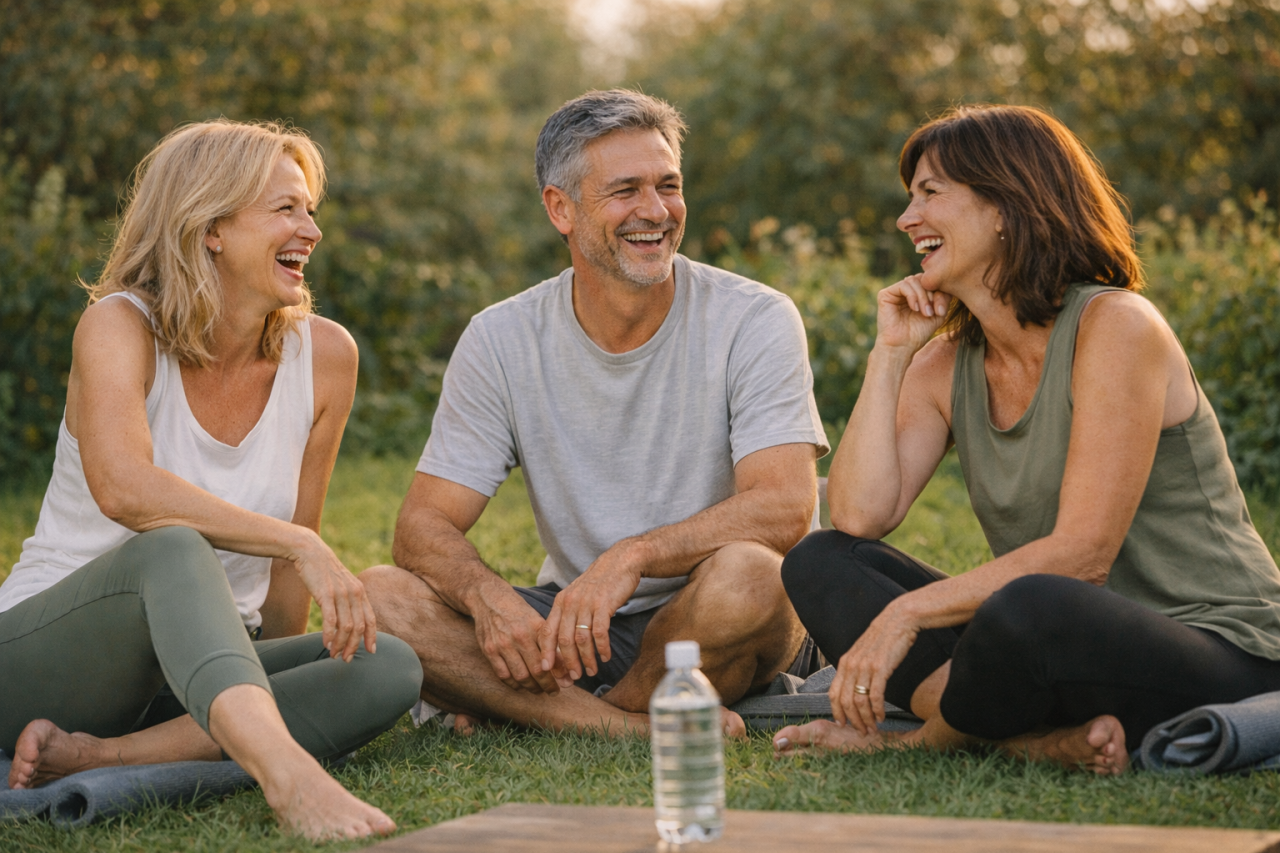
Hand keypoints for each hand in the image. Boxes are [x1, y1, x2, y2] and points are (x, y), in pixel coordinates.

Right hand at [290, 531, 376, 661]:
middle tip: (345, 659)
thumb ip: (349, 601)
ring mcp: (341, 594)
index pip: (371, 619)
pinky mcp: (326, 594)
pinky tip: (325, 644)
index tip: (371, 651)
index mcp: (361, 592)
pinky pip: (330, 620)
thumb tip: (349, 623)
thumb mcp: (343, 585)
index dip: (372, 637)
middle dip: (353, 647)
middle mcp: (355, 593)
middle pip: (359, 627)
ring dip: (339, 644)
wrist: (311, 552)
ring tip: (333, 655)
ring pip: (345, 627)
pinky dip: (329, 635)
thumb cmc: (325, 572)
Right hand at [472, 585, 572, 692]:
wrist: (489, 599)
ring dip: (532, 687)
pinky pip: (503, 675)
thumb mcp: (536, 620)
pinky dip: (514, 684)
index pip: (551, 657)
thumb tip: (566, 665)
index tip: (565, 683)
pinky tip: (521, 685)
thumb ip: (550, 641)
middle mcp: (519, 636)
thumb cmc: (518, 611)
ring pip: (520, 676)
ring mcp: (502, 644)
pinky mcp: (489, 650)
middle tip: (553, 691)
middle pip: (536, 670)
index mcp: (534, 627)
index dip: (559, 674)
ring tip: (539, 690)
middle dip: (547, 685)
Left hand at [539, 539, 644, 680]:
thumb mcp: (577, 595)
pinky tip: (605, 657)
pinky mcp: (604, 604)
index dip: (546, 652)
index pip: (547, 631)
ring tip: (591, 671)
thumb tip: (562, 643)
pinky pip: (600, 633)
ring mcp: (586, 603)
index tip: (547, 670)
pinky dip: (602, 648)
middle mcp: (570, 602)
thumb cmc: (599, 583)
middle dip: (568, 662)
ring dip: (586, 659)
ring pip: (581, 639)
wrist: (620, 562)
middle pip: (564, 640)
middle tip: (573, 677)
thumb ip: (568, 615)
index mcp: (560, 602)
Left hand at [829, 602, 918, 735]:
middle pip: (845, 701)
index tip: (843, 724)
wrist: (898, 620)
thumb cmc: (884, 638)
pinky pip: (875, 695)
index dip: (836, 712)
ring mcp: (864, 666)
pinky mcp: (880, 668)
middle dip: (852, 721)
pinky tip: (882, 716)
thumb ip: (856, 668)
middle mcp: (851, 665)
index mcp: (845, 662)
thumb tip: (855, 688)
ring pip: (859, 701)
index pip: (833, 693)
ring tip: (873, 728)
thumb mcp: (863, 652)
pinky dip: (877, 710)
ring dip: (866, 719)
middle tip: (861, 732)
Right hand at [874, 274, 950, 355]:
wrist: (901, 347)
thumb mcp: (938, 314)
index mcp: (917, 293)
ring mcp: (895, 292)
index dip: (940, 291)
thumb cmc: (918, 333)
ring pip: (914, 280)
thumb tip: (945, 282)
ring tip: (925, 313)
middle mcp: (906, 290)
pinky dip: (913, 296)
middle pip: (923, 278)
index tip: (942, 310)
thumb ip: (943, 297)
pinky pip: (904, 285)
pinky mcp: (885, 294)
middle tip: (934, 312)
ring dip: (923, 296)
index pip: (931, 281)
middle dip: (932, 294)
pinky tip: (915, 309)